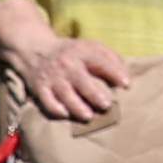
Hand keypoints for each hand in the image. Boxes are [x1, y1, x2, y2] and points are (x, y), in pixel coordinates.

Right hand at [3, 30, 137, 123]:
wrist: (35, 49)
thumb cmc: (70, 51)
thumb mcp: (89, 46)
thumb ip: (109, 57)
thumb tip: (126, 75)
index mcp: (82, 52)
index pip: (101, 61)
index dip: (115, 72)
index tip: (126, 84)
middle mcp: (67, 64)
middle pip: (82, 81)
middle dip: (95, 94)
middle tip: (106, 105)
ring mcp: (53, 77)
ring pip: (65, 94)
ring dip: (77, 106)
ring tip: (88, 116)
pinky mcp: (40, 88)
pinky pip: (47, 101)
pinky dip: (56, 109)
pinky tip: (66, 114)